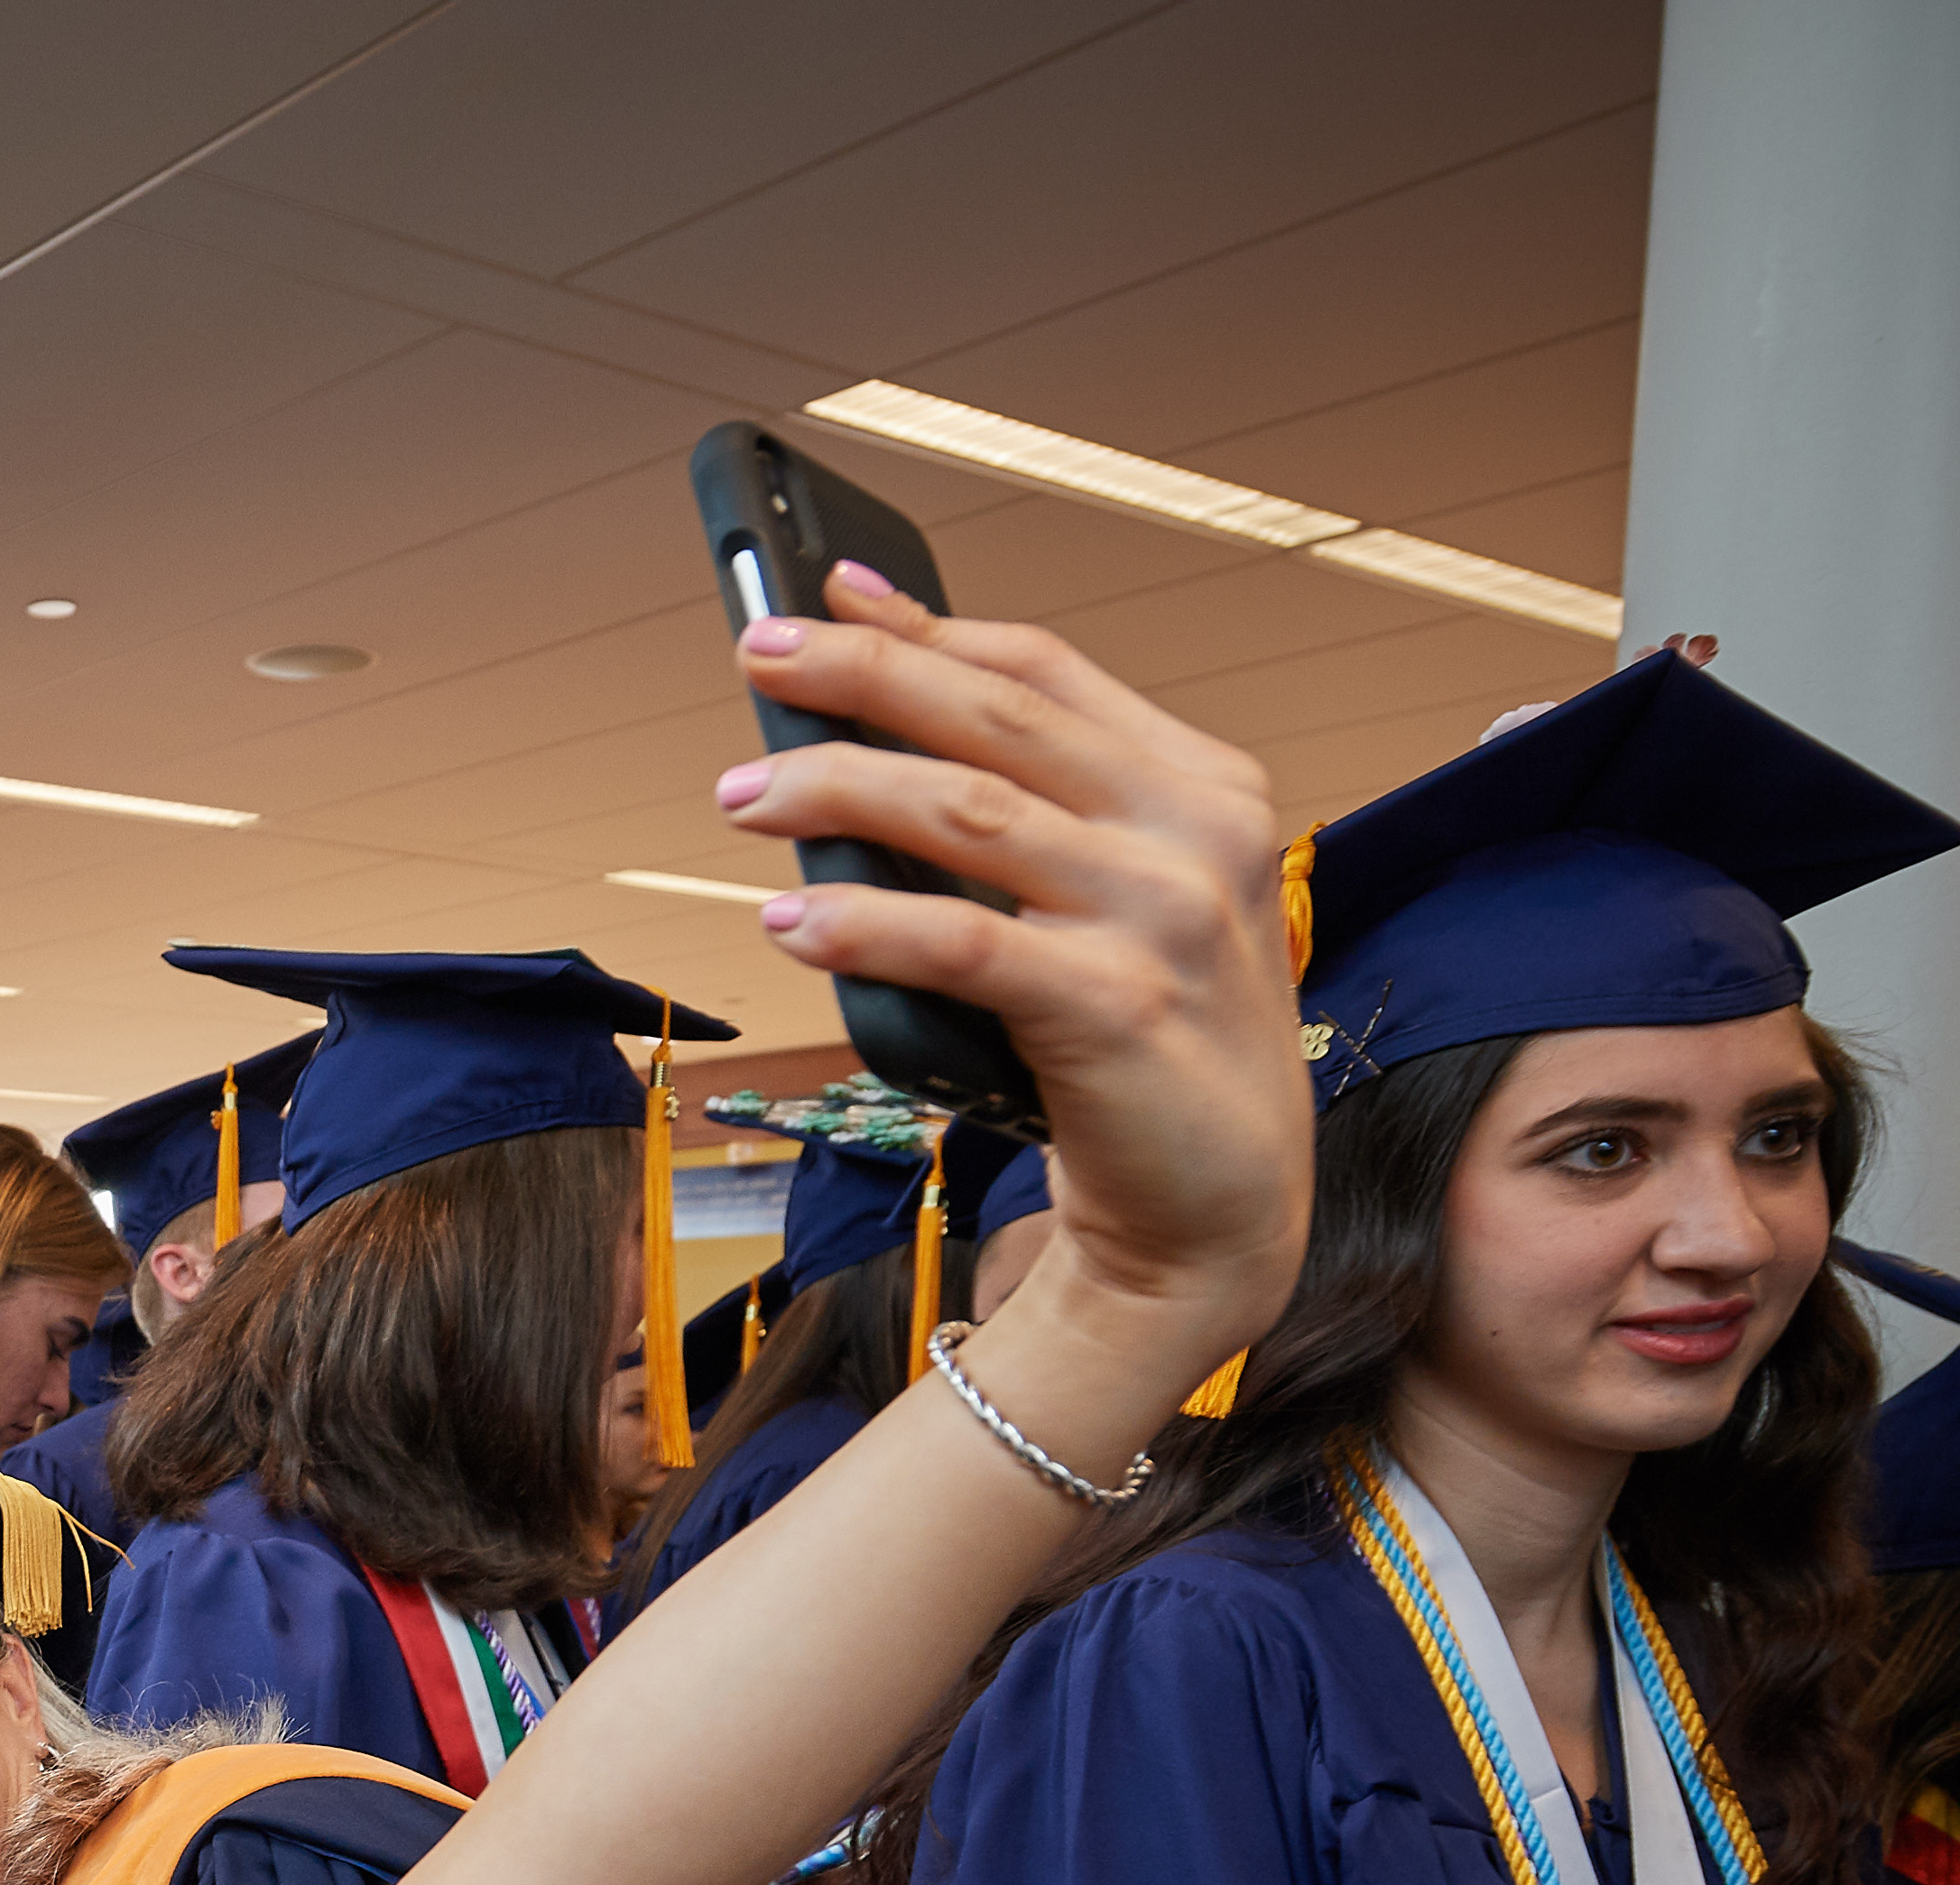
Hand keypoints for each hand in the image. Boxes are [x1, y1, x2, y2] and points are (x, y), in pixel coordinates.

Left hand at [718, 563, 1309, 1365]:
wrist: (1217, 1212)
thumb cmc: (1149, 1054)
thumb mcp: (1125, 906)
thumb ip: (1044, 818)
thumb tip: (880, 745)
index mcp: (1201, 787)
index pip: (1047, 672)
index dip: (929, 628)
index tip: (832, 597)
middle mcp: (1194, 833)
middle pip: (998, 715)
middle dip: (862, 675)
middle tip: (756, 653)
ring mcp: (1163, 917)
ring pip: (968, 812)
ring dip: (837, 790)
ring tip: (742, 794)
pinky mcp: (1115, 1008)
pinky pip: (962, 944)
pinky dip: (864, 924)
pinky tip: (791, 922)